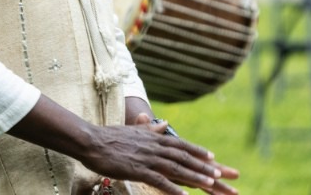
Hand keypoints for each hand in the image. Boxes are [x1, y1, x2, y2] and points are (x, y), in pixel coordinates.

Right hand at [82, 121, 239, 194]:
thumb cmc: (108, 137)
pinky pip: (160, 180)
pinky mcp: (138, 170)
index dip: (196, 150)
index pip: (179, 143)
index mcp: (151, 137)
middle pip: (183, 157)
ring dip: (195, 176)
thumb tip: (164, 123)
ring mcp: (146, 158)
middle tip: (221, 174)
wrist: (90, 141)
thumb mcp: (132, 130)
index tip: (212, 156)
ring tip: (211, 184)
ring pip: (176, 168)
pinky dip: (173, 188)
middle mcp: (153, 146)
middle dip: (203, 166)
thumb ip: (149, 128)